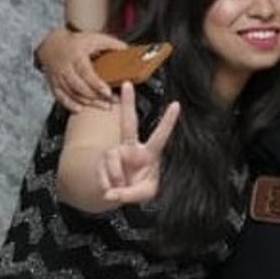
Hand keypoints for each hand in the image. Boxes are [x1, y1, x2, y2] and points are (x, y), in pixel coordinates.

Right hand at [39, 29, 122, 112]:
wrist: (52, 44)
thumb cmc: (77, 42)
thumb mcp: (95, 38)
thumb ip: (112, 44)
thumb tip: (128, 50)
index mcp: (76, 55)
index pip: (85, 72)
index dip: (96, 83)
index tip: (108, 92)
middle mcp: (65, 67)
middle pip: (78, 86)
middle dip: (95, 96)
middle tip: (111, 102)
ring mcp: (58, 76)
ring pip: (71, 93)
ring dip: (87, 102)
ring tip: (104, 106)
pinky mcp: (53, 83)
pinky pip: (60, 96)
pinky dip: (69, 104)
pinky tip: (80, 109)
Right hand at [96, 81, 180, 206]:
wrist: (122, 193)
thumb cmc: (140, 188)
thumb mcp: (143, 194)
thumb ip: (130, 194)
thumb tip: (111, 193)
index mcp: (150, 153)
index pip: (160, 135)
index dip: (168, 121)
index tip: (176, 104)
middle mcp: (132, 148)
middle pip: (129, 122)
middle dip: (127, 103)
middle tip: (127, 83)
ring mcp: (116, 152)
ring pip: (112, 157)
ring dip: (115, 176)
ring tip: (120, 187)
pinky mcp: (103, 159)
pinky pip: (103, 169)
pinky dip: (106, 182)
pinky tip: (110, 188)